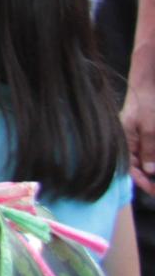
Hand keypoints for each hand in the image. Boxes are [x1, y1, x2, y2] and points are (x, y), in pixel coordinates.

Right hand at [123, 70, 154, 195]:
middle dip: (150, 177)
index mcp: (124, 141)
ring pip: (145, 160)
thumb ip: (149, 148)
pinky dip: (152, 157)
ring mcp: (136, 139)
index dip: (141, 181)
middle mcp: (128, 142)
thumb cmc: (146, 102)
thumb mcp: (150, 126)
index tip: (153, 190)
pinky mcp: (144, 136)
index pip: (129, 167)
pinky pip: (148, 150)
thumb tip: (149, 170)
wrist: (148, 85)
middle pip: (138, 167)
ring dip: (152, 167)